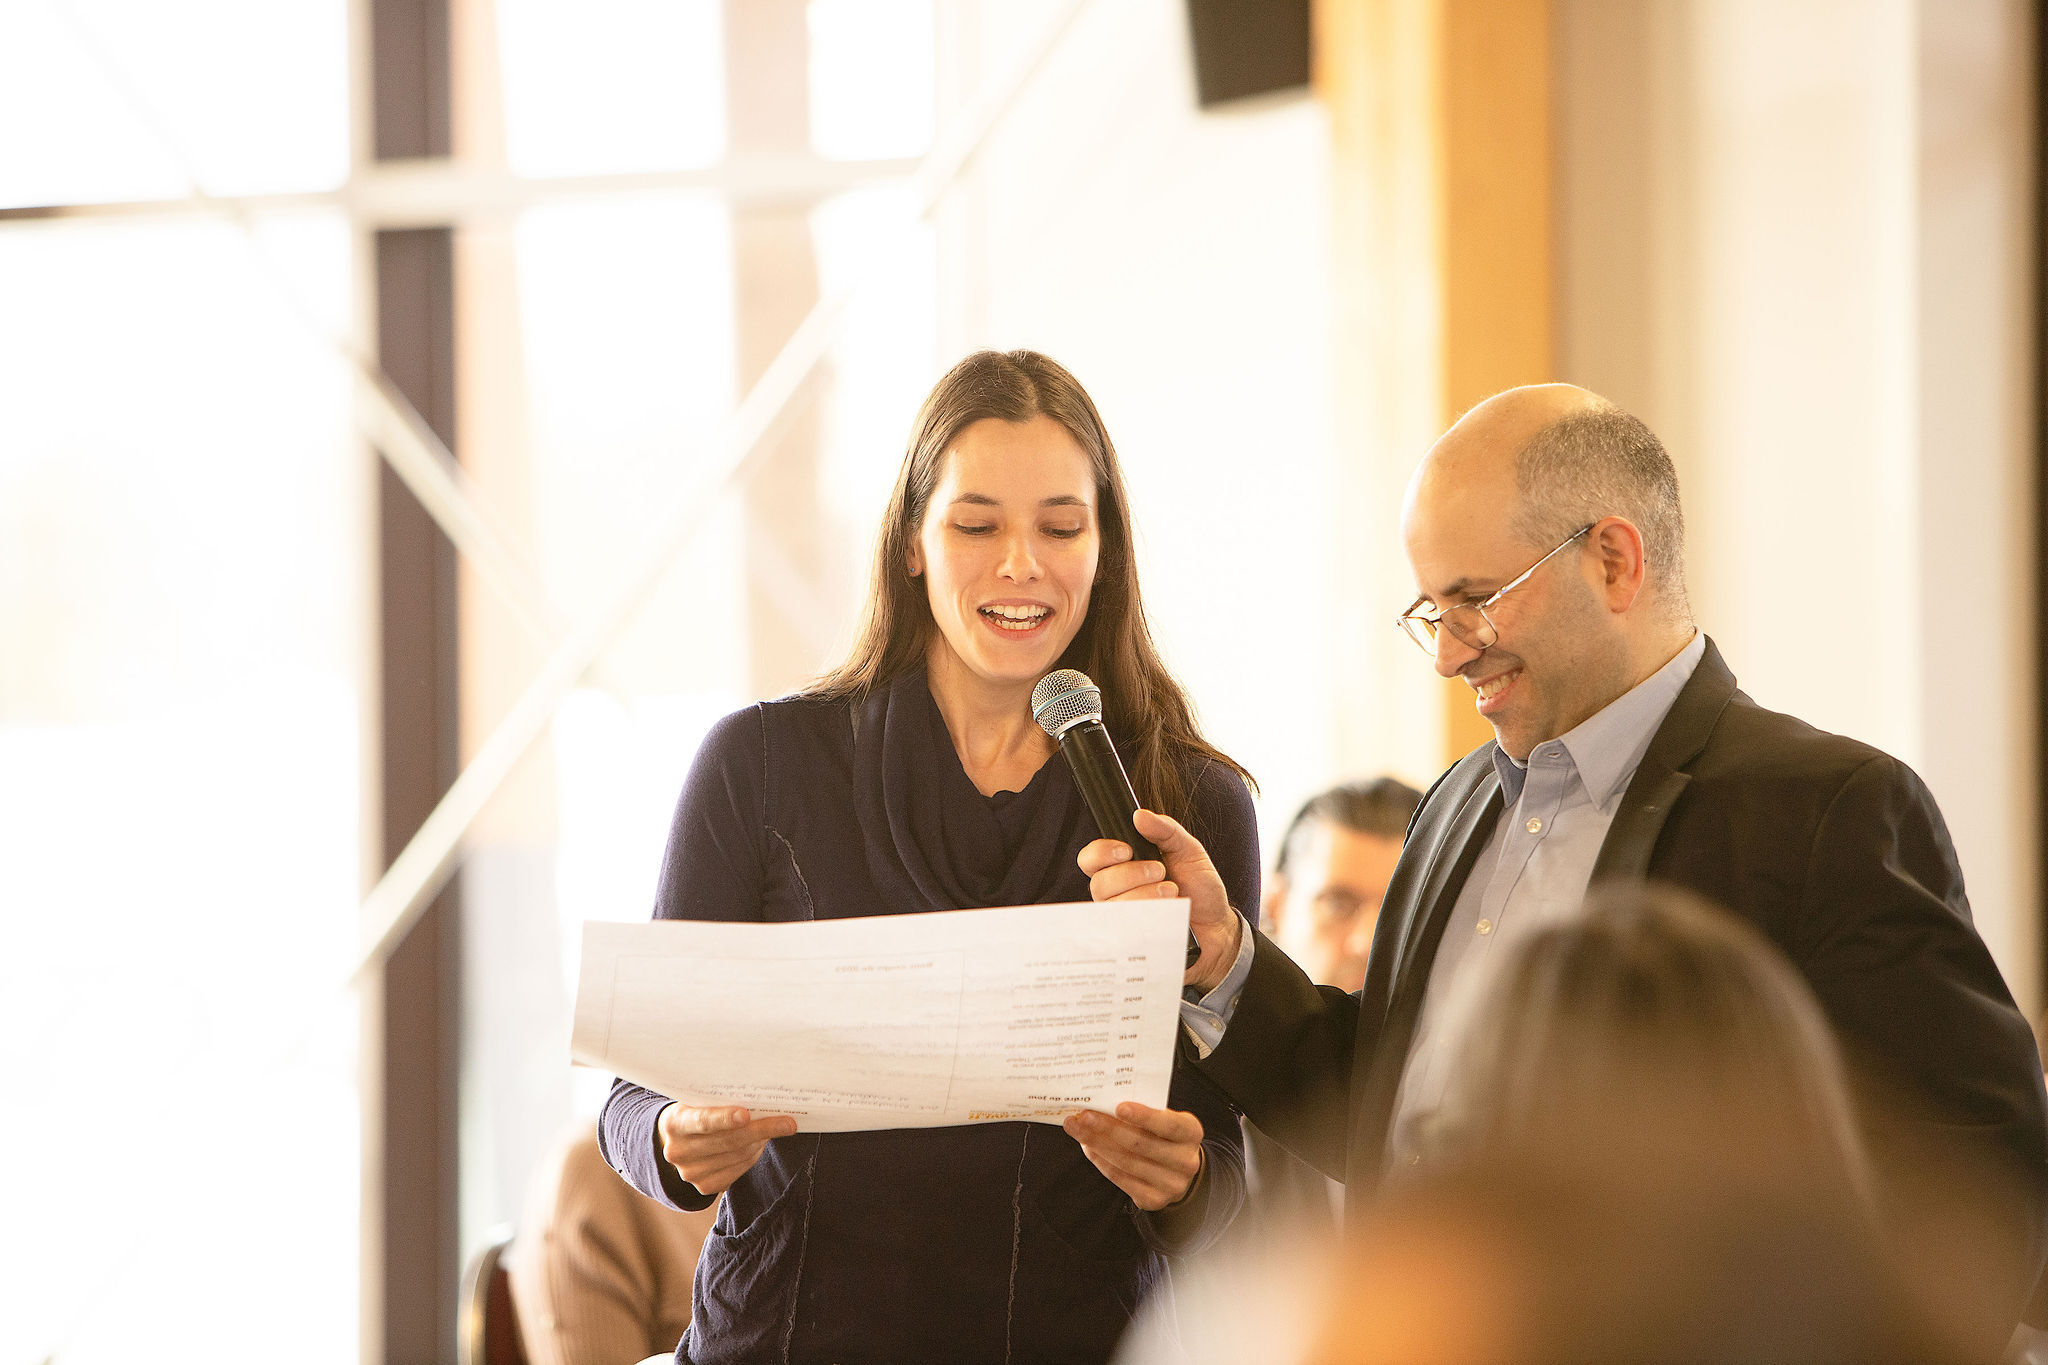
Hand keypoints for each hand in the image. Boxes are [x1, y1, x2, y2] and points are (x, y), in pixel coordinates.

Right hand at [655, 1104, 795, 1195]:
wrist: (677, 1140)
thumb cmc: (696, 1112)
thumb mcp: (699, 1101)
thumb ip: (720, 1101)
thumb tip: (761, 1100)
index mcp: (674, 1123)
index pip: (703, 1121)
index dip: (725, 1118)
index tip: (748, 1114)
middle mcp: (678, 1151)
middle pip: (728, 1141)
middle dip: (761, 1130)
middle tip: (788, 1123)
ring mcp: (690, 1173)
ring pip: (738, 1156)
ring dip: (760, 1141)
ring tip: (774, 1127)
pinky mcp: (704, 1187)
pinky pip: (739, 1171)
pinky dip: (753, 1156)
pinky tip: (758, 1144)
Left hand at [1063, 1102, 1205, 1210]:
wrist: (1178, 1171)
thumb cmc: (1165, 1136)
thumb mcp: (1164, 1119)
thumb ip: (1143, 1113)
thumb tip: (1104, 1104)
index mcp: (1191, 1133)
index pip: (1168, 1124)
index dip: (1144, 1116)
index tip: (1119, 1106)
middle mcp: (1186, 1161)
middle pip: (1141, 1144)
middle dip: (1108, 1128)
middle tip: (1084, 1116)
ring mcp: (1171, 1184)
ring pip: (1126, 1162)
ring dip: (1098, 1144)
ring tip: (1078, 1129)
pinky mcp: (1154, 1200)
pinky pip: (1121, 1179)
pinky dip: (1101, 1161)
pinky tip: (1088, 1147)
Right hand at [1078, 808, 1241, 992]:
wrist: (1218, 926)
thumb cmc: (1200, 887)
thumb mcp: (1188, 850)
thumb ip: (1165, 830)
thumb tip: (1140, 815)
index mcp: (1123, 867)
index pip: (1091, 859)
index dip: (1101, 853)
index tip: (1126, 850)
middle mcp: (1117, 893)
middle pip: (1099, 883)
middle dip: (1131, 874)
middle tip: (1160, 871)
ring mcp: (1123, 919)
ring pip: (1113, 906)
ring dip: (1144, 895)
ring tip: (1172, 892)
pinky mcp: (1133, 940)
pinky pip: (1125, 931)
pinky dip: (1148, 917)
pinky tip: (1167, 913)